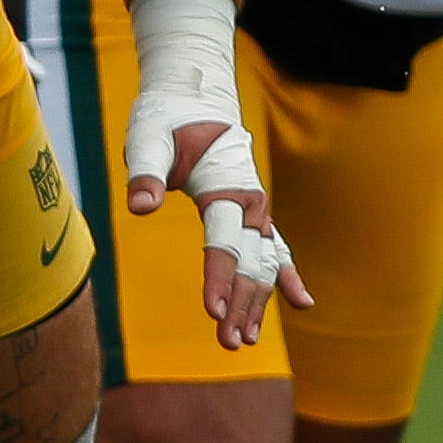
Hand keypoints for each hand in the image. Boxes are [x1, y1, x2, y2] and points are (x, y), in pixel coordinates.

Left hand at [125, 94, 312, 352]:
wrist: (192, 98)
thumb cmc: (166, 119)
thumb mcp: (147, 140)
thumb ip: (144, 173)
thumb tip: (140, 208)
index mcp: (228, 184)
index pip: (223, 241)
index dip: (218, 276)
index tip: (212, 312)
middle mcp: (251, 202)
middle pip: (249, 261)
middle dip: (240, 303)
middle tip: (229, 343)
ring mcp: (255, 210)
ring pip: (263, 263)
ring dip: (256, 301)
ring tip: (245, 340)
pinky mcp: (250, 215)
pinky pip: (274, 250)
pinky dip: (285, 277)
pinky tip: (302, 304)